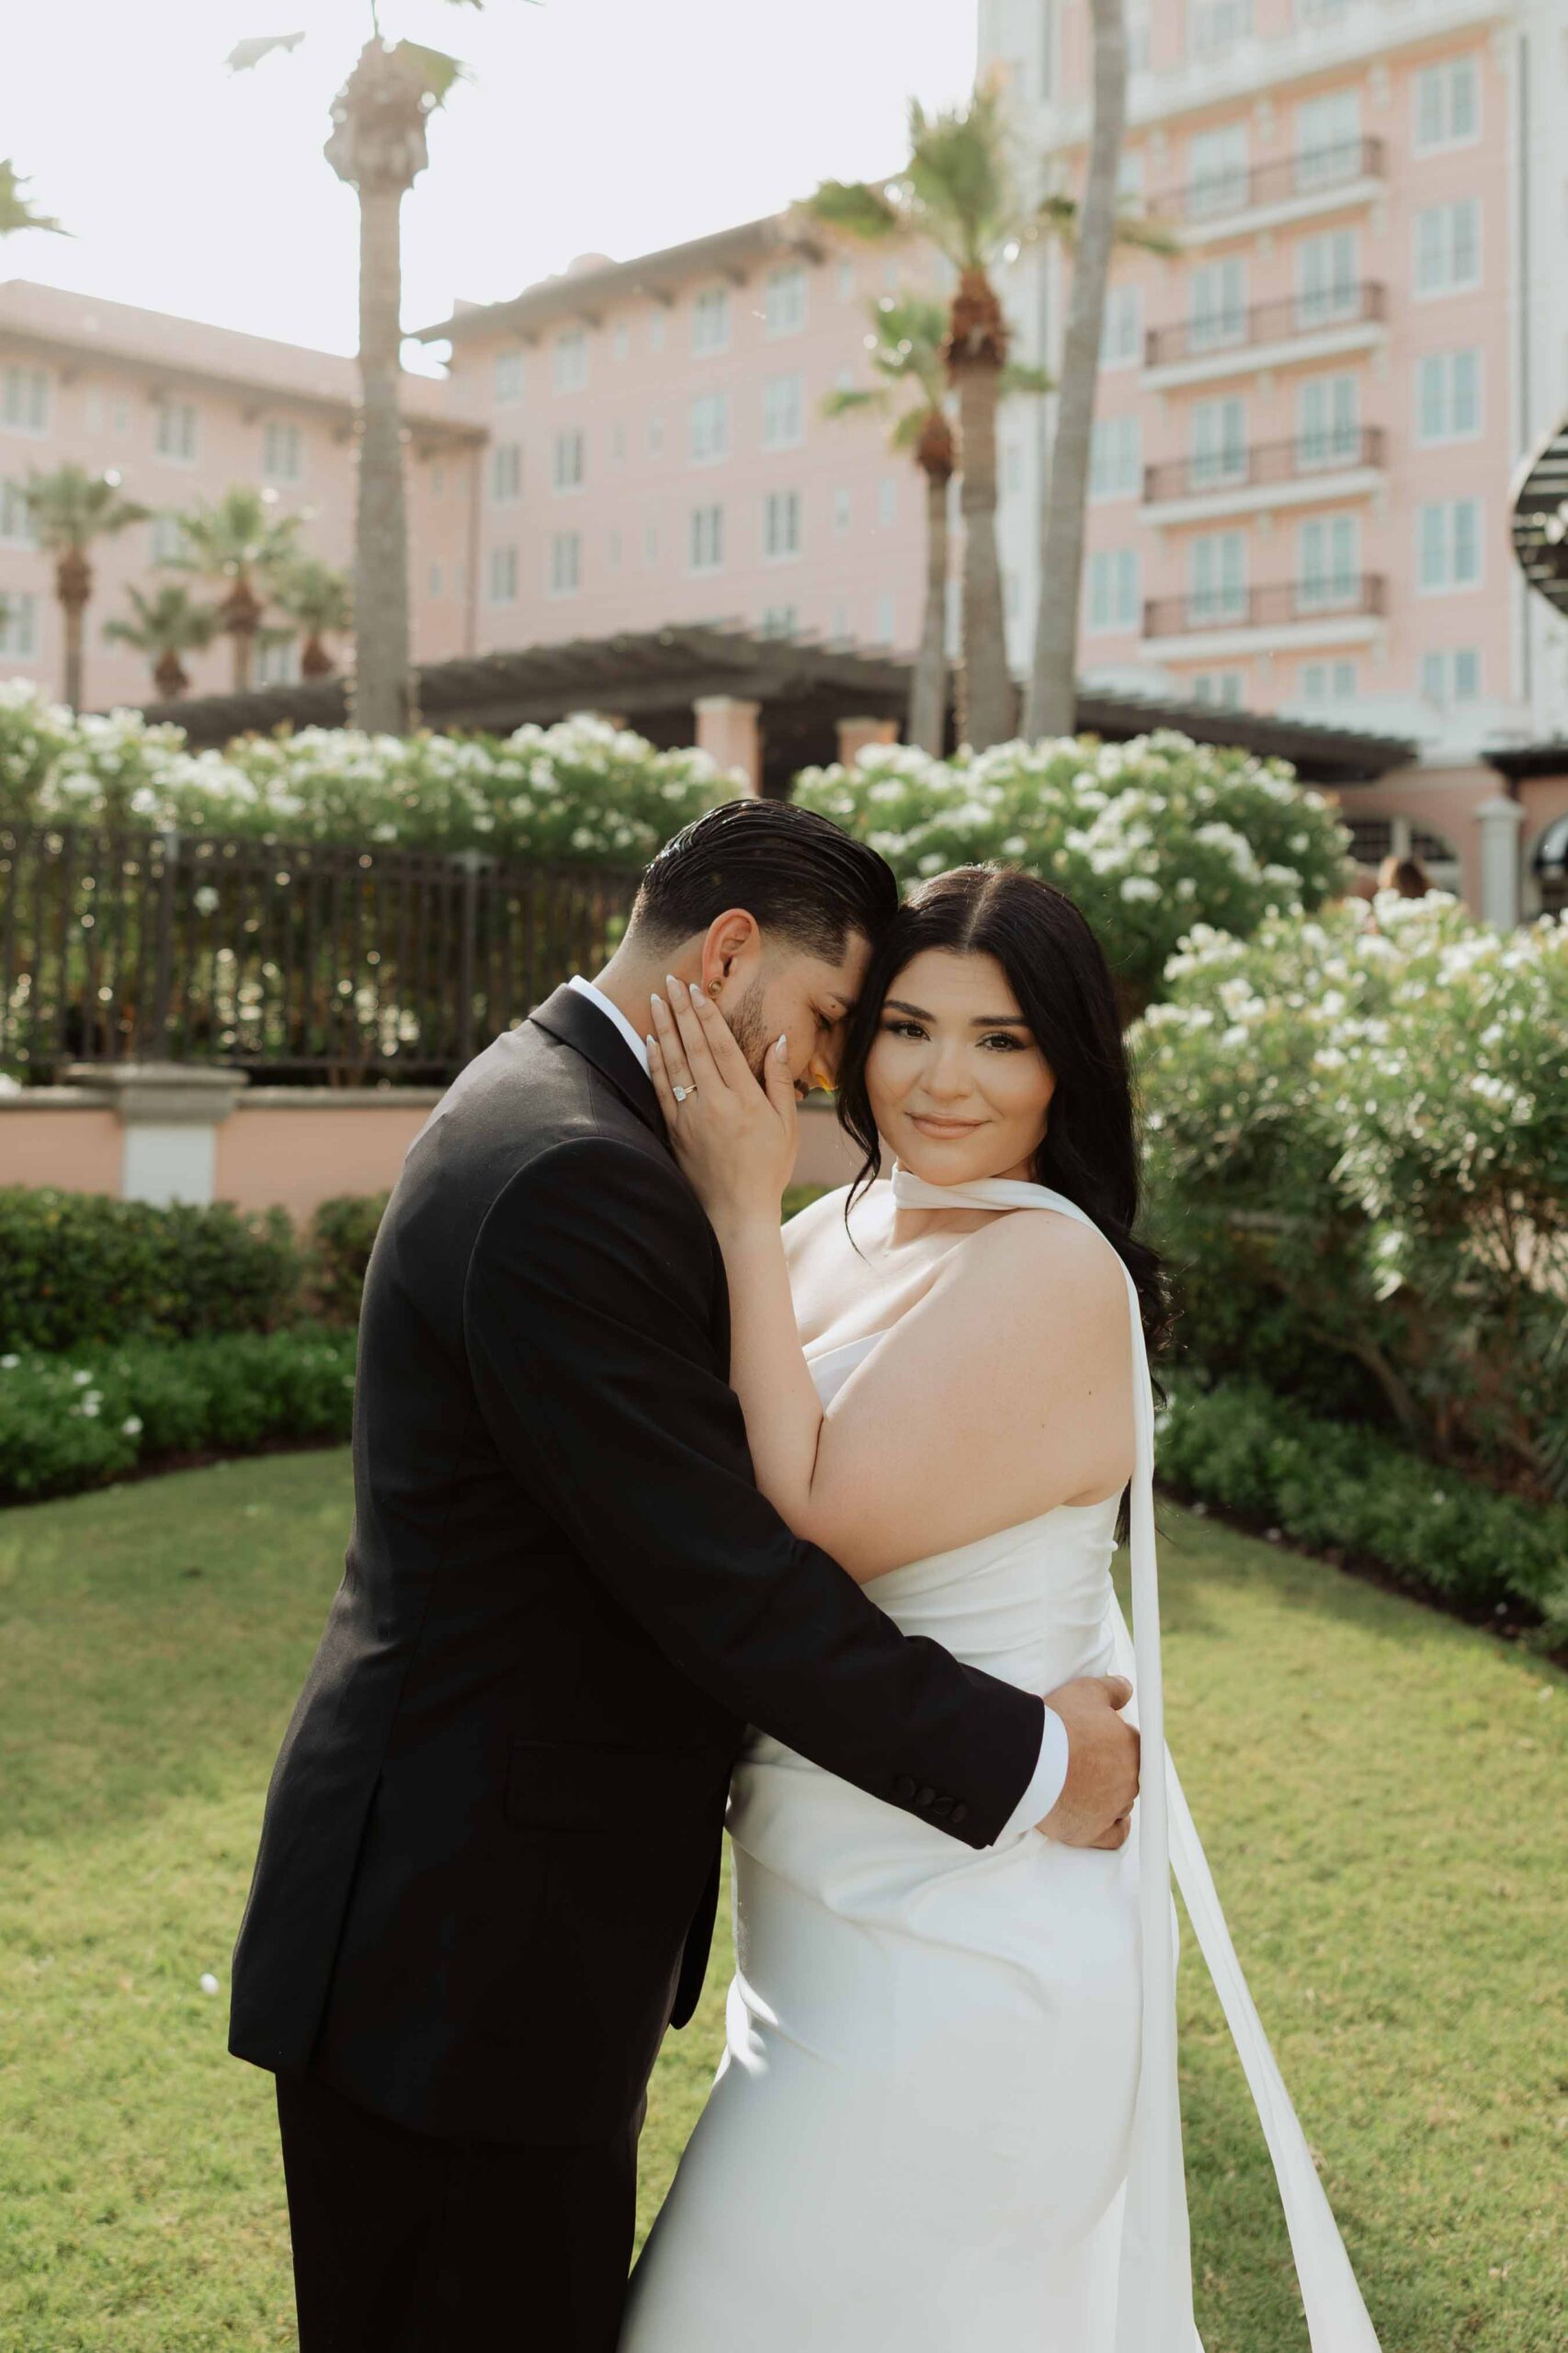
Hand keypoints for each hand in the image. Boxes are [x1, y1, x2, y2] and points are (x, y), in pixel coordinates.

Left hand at [647, 978, 798, 1222]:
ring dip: (664, 1028)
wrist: (736, 1212)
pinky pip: (661, 1089)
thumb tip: (780, 1041)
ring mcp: (691, 1116)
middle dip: (681, 1010)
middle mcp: (714, 1103)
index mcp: (744, 1099)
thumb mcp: (786, 1125)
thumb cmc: (767, 1169)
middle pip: (694, 1047)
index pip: (722, 1045)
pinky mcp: (674, 1131)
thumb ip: (778, 1081)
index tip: (697, 989)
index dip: (707, 1015)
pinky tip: (650, 1041)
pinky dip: (655, 1063)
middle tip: (671, 981)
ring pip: (673, 1063)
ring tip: (657, 1000)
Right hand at [1034, 1674, 1139, 1849]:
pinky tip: (1102, 1819)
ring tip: (1080, 1785)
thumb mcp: (1086, 1691)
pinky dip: (1111, 1829)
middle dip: (1110, 1768)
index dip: (1113, 1741)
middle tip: (1083, 1760)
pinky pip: (1114, 1836)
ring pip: (1121, 1803)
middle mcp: (1131, 1780)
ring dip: (1108, 1795)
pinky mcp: (1094, 1832)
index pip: (1133, 1745)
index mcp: (1133, 1748)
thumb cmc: (1058, 1724)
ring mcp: (1113, 1809)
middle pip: (1128, 1775)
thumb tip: (1126, 1688)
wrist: (1030, 1760)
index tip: (1097, 1741)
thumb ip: (1112, 1689)